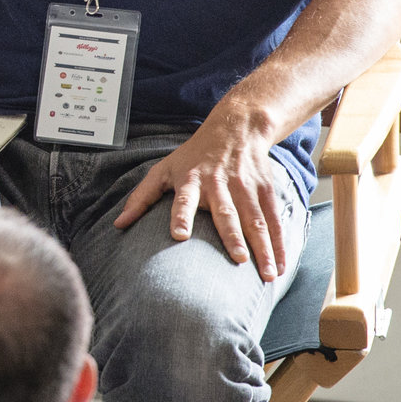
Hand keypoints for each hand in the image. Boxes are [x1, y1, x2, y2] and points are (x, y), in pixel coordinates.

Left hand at [113, 117, 290, 282]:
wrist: (235, 128)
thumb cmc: (192, 156)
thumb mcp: (163, 170)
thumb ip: (141, 197)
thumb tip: (118, 225)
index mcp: (191, 180)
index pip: (183, 199)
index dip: (180, 216)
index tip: (179, 235)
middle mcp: (219, 183)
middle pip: (226, 212)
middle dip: (233, 236)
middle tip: (239, 259)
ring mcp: (245, 186)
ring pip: (255, 219)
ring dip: (263, 247)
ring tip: (268, 273)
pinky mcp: (265, 189)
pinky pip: (273, 219)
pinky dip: (280, 243)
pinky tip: (282, 265)